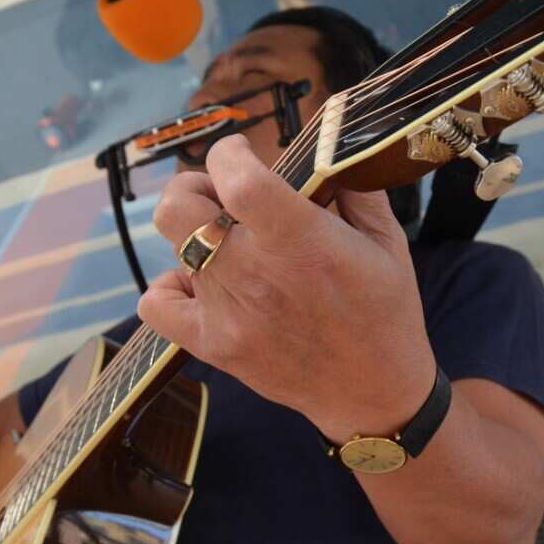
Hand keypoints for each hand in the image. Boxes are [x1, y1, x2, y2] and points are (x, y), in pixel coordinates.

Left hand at [139, 135, 436, 440]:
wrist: (373, 393)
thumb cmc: (385, 311)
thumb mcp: (386, 239)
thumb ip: (351, 186)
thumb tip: (320, 151)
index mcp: (299, 240)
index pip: (234, 177)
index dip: (229, 153)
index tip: (242, 154)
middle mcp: (253, 272)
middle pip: (178, 207)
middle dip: (196, 187)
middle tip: (223, 197)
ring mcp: (226, 312)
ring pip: (176, 248)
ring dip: (197, 235)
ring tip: (230, 246)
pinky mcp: (213, 345)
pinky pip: (157, 305)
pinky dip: (170, 288)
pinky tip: (199, 285)